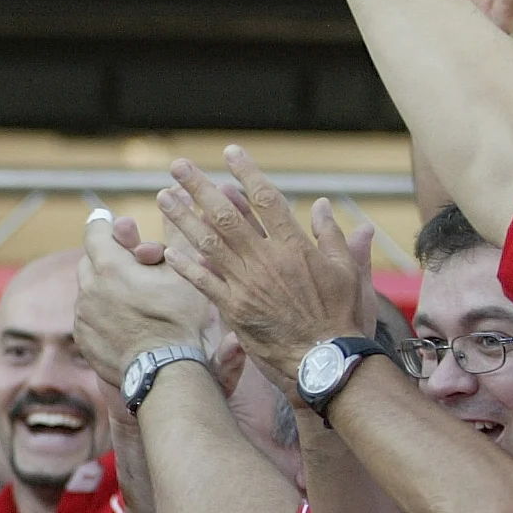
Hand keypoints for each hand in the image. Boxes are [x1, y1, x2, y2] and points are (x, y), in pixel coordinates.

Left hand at [71, 211, 208, 384]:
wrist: (165, 371)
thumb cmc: (178, 318)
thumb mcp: (183, 270)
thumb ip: (176, 230)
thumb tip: (177, 193)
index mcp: (109, 265)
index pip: (95, 230)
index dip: (108, 226)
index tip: (120, 227)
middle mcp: (88, 288)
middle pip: (91, 260)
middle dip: (109, 258)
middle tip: (132, 265)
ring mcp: (82, 315)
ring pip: (88, 289)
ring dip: (105, 287)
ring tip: (132, 297)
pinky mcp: (82, 338)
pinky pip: (87, 316)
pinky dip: (101, 312)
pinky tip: (125, 320)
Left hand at [157, 148, 374, 381]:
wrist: (326, 359)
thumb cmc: (341, 316)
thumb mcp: (348, 271)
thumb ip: (332, 236)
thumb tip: (321, 205)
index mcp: (294, 246)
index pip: (266, 199)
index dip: (246, 173)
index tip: (231, 153)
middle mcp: (265, 260)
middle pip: (226, 215)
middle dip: (200, 188)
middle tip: (179, 166)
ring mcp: (246, 284)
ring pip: (208, 243)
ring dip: (184, 218)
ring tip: (165, 197)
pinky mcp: (233, 309)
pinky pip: (204, 282)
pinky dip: (186, 265)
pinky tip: (167, 249)